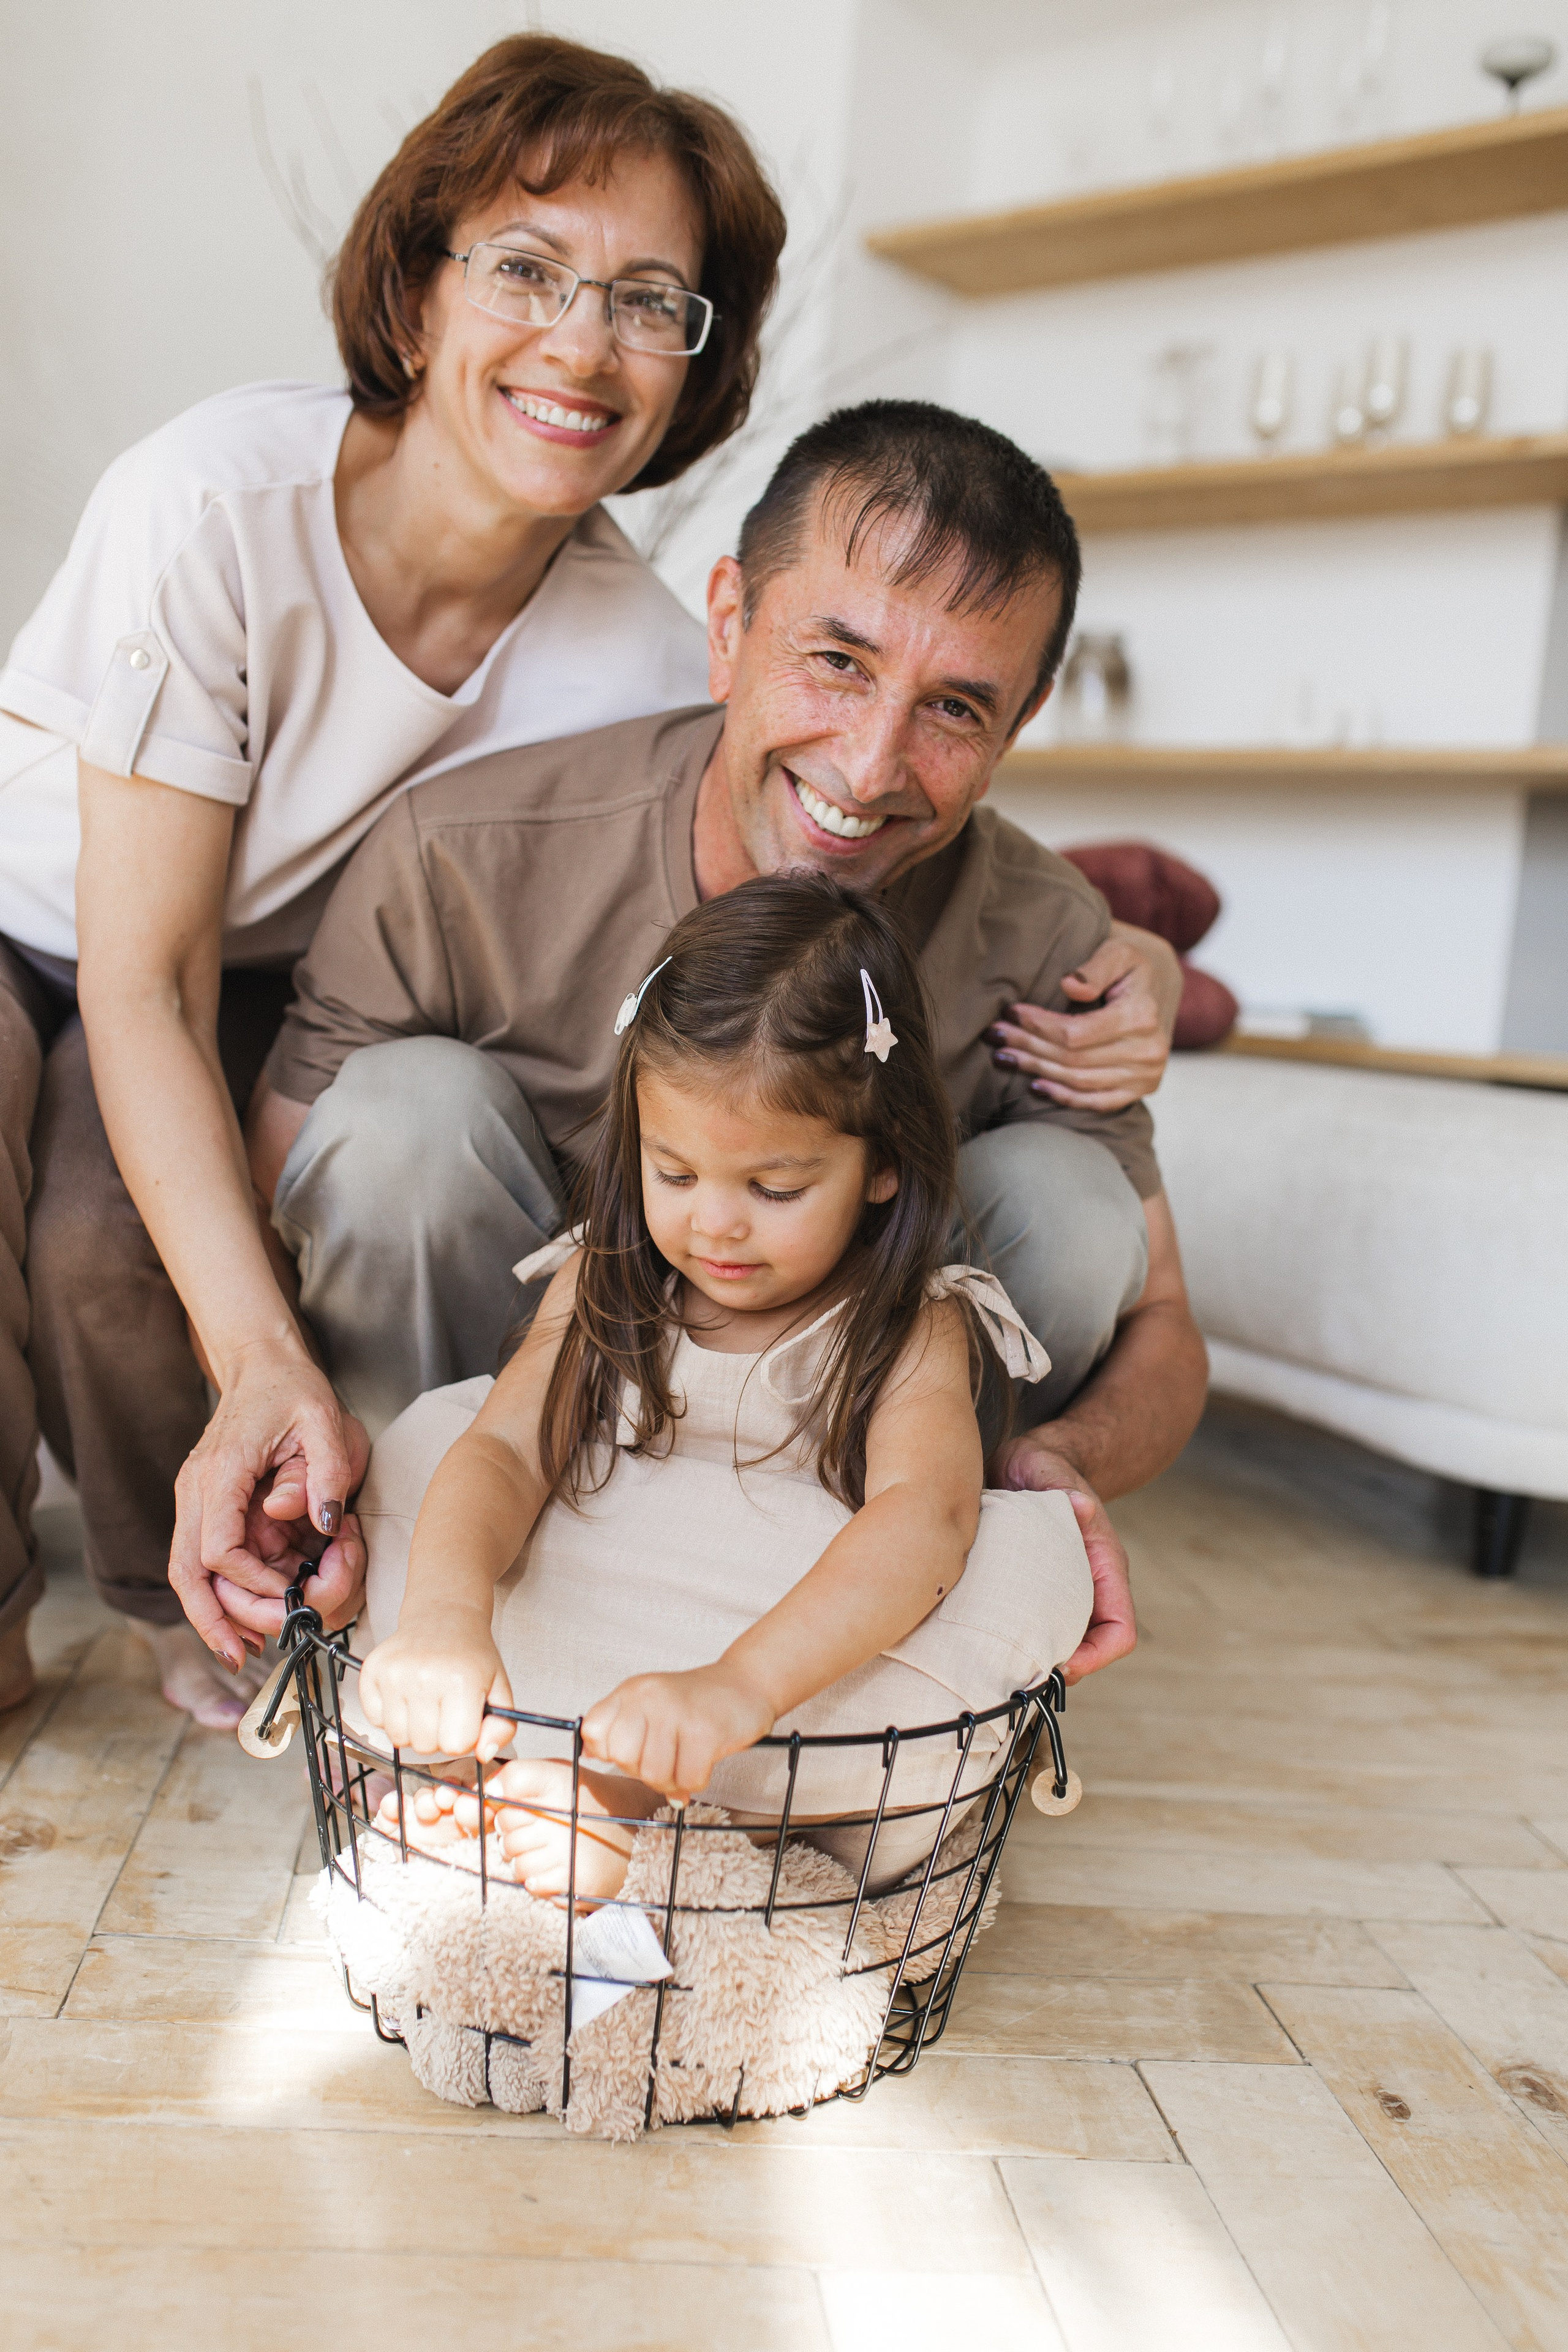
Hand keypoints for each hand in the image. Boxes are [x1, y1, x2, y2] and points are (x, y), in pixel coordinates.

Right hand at [169, 1343, 367, 1669]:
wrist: (263, 1364)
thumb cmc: (296, 1390)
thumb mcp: (325, 1422)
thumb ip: (323, 1473)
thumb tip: (319, 1525)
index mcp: (222, 1471)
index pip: (219, 1548)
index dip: (251, 1582)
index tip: (290, 1593)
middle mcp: (196, 1489)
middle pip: (187, 1572)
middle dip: (215, 1619)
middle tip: (248, 1653)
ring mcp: (194, 1497)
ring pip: (185, 1572)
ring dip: (210, 1614)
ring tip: (240, 1649)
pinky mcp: (204, 1503)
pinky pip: (199, 1558)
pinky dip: (215, 1591)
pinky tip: (239, 1617)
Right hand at [359, 1606, 514, 1757]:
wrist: (443, 1615)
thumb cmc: (472, 1657)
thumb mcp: (500, 1688)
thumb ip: (502, 1727)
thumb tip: (484, 1754)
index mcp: (462, 1682)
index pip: (456, 1745)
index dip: (463, 1737)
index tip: (465, 1718)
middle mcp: (424, 1676)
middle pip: (425, 1746)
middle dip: (437, 1736)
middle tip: (445, 1709)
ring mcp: (394, 1673)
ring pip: (397, 1738)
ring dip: (412, 1729)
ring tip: (425, 1702)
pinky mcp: (371, 1670)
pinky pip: (374, 1720)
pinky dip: (388, 1715)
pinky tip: (405, 1694)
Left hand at [492, 1759, 645, 1904]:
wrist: (634, 1833)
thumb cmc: (584, 1804)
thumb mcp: (554, 1777)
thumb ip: (515, 1780)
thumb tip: (473, 1797)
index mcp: (558, 1780)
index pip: (508, 1781)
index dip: (502, 1795)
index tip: (513, 1801)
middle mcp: (563, 1814)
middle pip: (505, 1825)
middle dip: (513, 1830)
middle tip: (538, 1828)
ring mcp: (568, 1851)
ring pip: (515, 1861)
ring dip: (524, 1858)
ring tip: (549, 1849)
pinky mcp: (573, 1881)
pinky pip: (531, 1884)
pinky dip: (538, 1879)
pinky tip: (555, 1867)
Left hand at [582, 1663, 775, 1802]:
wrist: (747, 1683)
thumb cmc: (695, 1702)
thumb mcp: (649, 1704)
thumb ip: (619, 1726)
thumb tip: (589, 1753)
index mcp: (631, 1692)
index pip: (595, 1733)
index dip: (614, 1752)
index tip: (638, 1748)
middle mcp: (649, 1697)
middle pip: (624, 1760)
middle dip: (645, 1771)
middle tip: (668, 1758)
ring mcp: (677, 1713)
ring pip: (655, 1775)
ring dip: (673, 1780)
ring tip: (686, 1762)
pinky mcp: (705, 1732)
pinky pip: (688, 1780)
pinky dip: (697, 1781)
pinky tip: (705, 1761)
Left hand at [988, 1435, 1136, 1684]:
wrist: (1029, 1463)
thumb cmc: (1045, 1468)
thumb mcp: (1050, 1473)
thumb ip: (1064, 1490)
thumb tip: (1082, 1507)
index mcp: (1104, 1565)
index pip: (1120, 1629)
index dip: (1096, 1656)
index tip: (1060, 1666)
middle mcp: (1089, 1586)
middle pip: (1089, 1649)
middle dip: (1060, 1668)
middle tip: (1015, 1676)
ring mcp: (1064, 1593)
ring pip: (1061, 1644)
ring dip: (1037, 1660)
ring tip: (997, 1666)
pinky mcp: (1039, 1593)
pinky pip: (1036, 1629)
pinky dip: (1018, 1643)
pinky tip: (985, 1645)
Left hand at [989, 927, 1180, 1110]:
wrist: (1159, 990)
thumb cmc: (1130, 967)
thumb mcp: (1118, 952)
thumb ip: (1095, 967)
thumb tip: (1070, 986)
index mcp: (1141, 1016)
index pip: (1075, 1033)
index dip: (1037, 1026)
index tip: (1009, 1013)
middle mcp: (1148, 1051)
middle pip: (1072, 1059)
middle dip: (1028, 1046)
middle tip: (994, 1036)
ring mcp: (1146, 1075)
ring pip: (1078, 1081)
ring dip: (1037, 1070)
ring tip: (1003, 1056)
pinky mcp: (1142, 1089)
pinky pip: (1098, 1102)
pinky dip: (1065, 1097)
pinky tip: (1035, 1086)